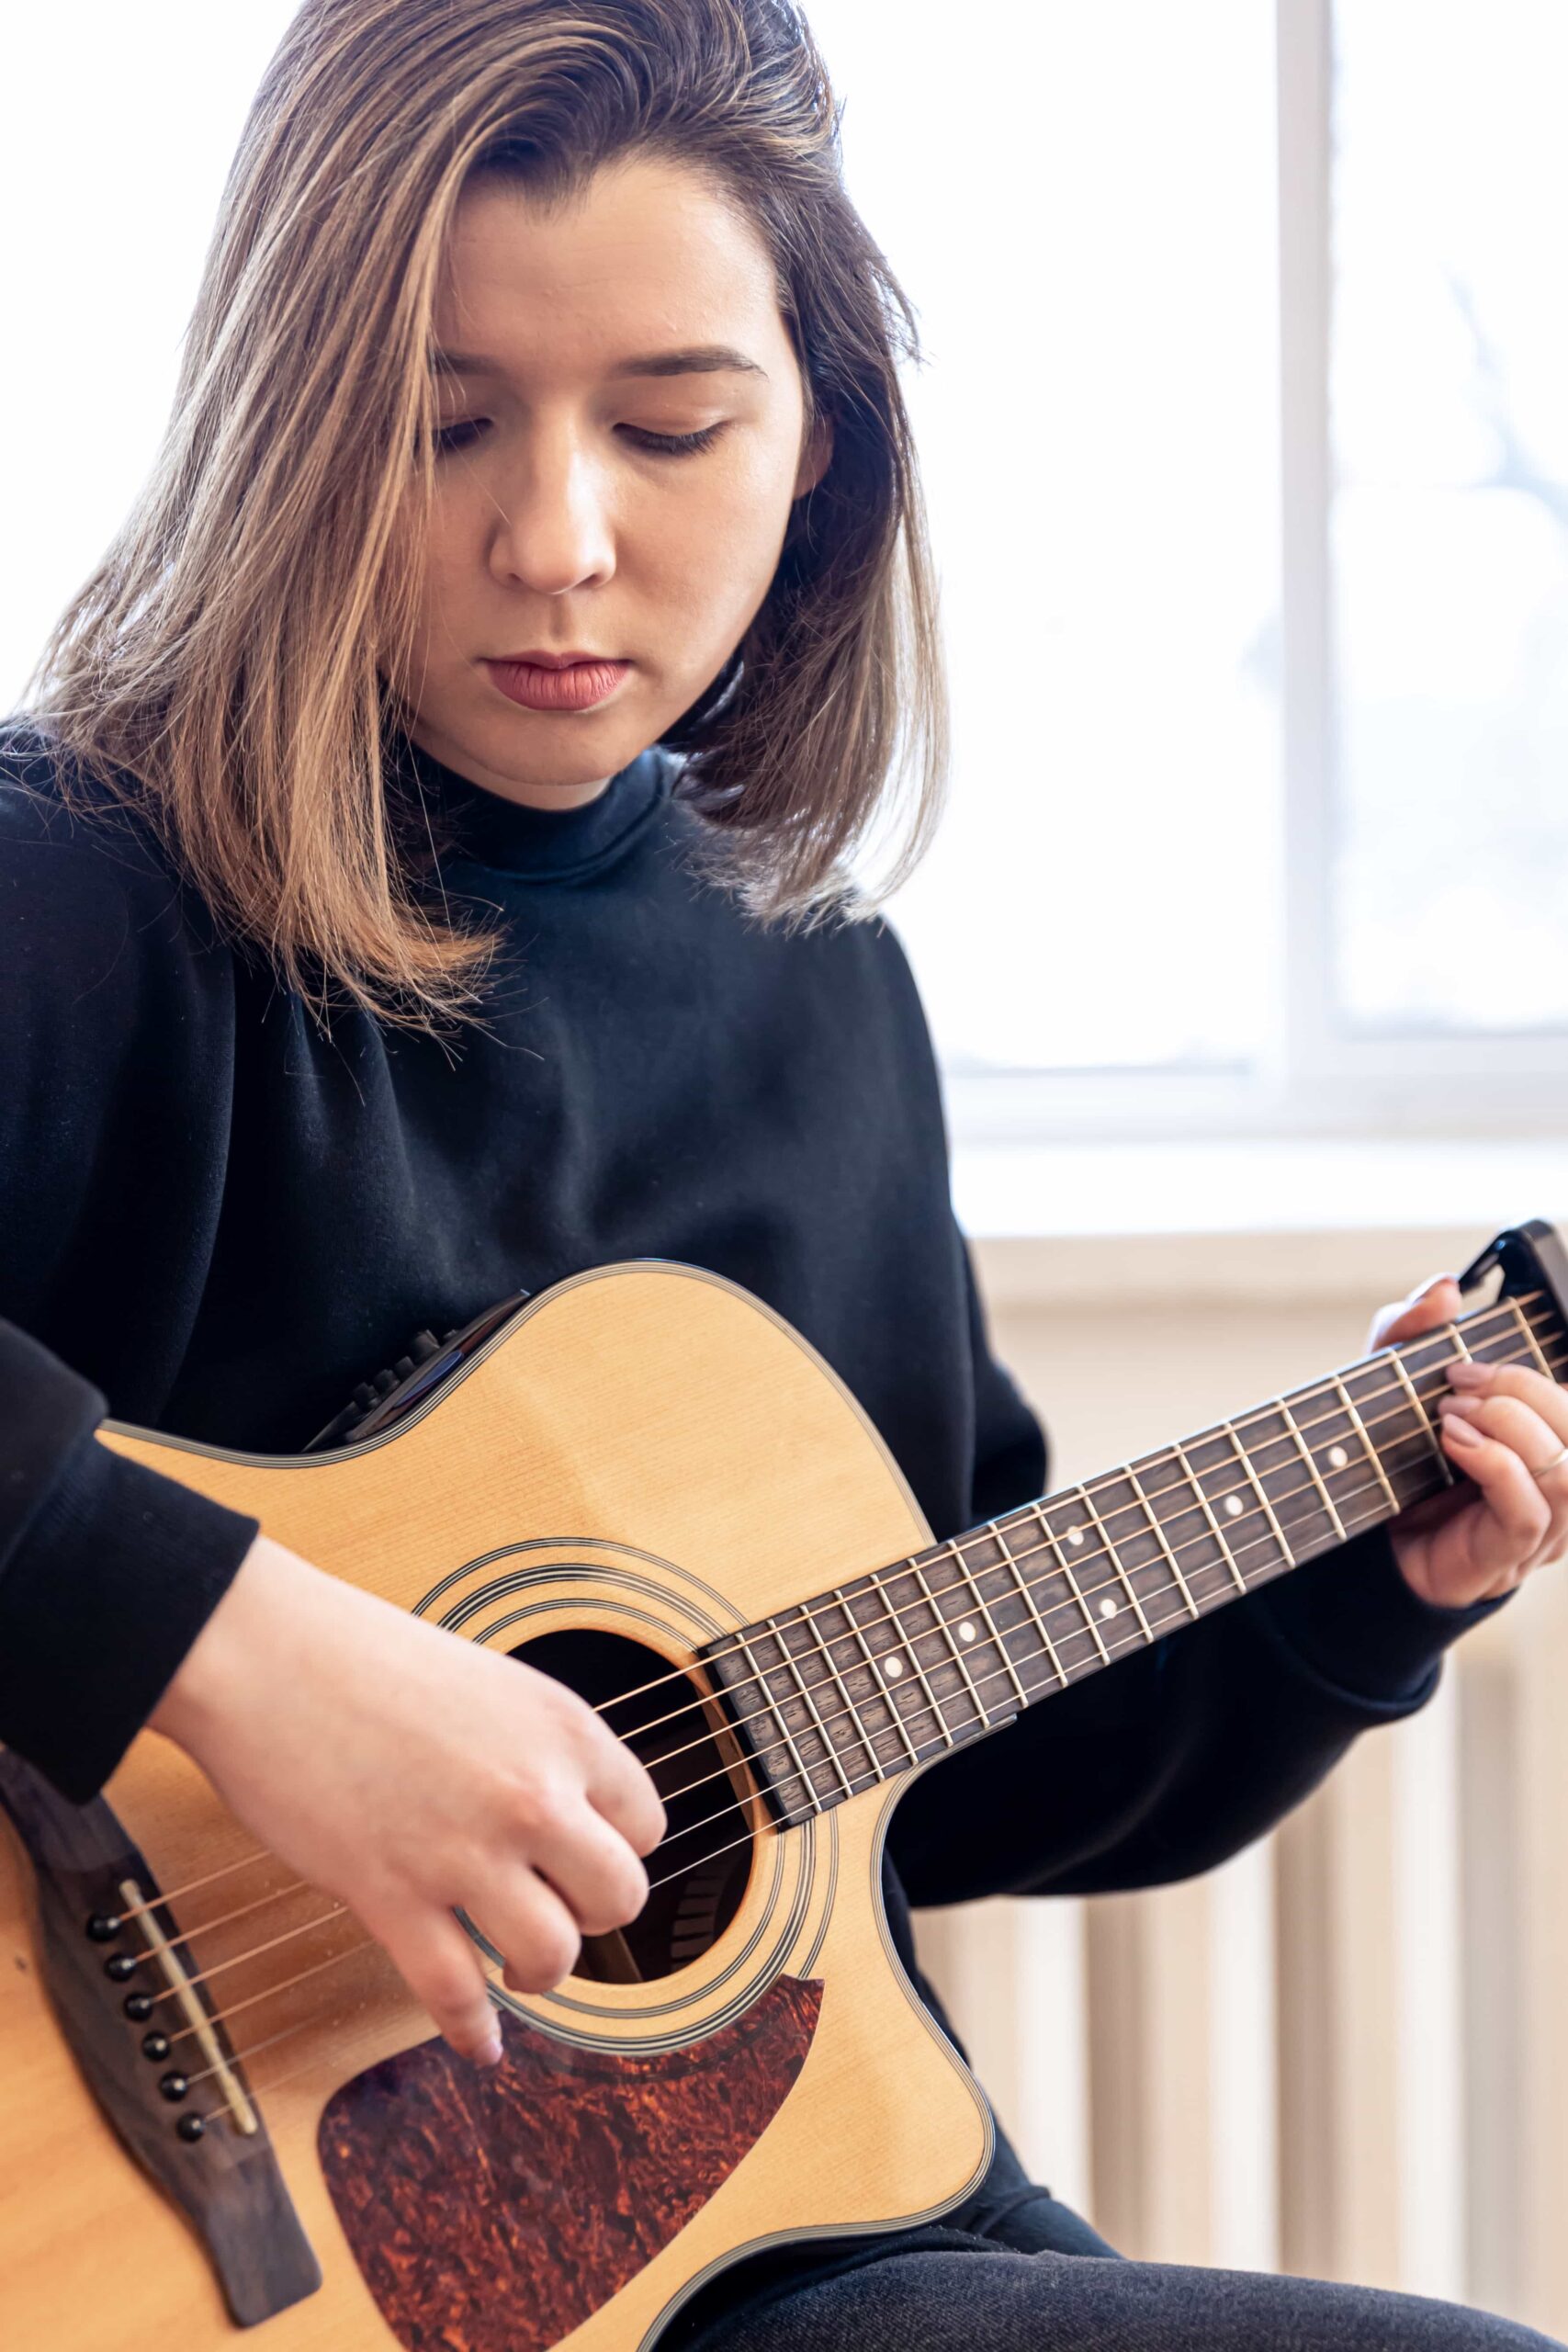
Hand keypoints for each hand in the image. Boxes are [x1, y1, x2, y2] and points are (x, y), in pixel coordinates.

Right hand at [150, 1532, 665, 2062]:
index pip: (645, 1825)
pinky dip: (473, 2032)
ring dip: (538, 1973)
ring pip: (551, 1956)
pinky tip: (481, 2042)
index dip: (618, 1852)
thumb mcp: (490, 1685)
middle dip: (592, 1918)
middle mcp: (531, 1792)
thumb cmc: (363, 1658)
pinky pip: (454, 1994)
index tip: (585, 1863)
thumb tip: (565, 1821)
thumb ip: (535, 1753)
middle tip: (555, 1912)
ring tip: (513, 1965)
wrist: (266, 1654)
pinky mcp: (392, 1896)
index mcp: (563, 1730)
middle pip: (620, 1898)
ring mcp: (464, 1850)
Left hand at [1370, 1275, 1567, 1608]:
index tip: (1465, 1358)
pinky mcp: (1505, 1557)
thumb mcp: (1387, 1385)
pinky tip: (1453, 1444)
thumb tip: (1445, 1287)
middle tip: (1456, 1383)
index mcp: (1543, 1443)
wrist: (1358, 1546)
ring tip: (1449, 1415)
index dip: (1533, 1373)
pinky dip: (1493, 1464)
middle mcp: (1552, 1485)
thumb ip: (1408, 1333)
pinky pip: (1529, 1511)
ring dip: (1509, 1427)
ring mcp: (1538, 1529)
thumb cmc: (1388, 1464)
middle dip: (1522, 1389)